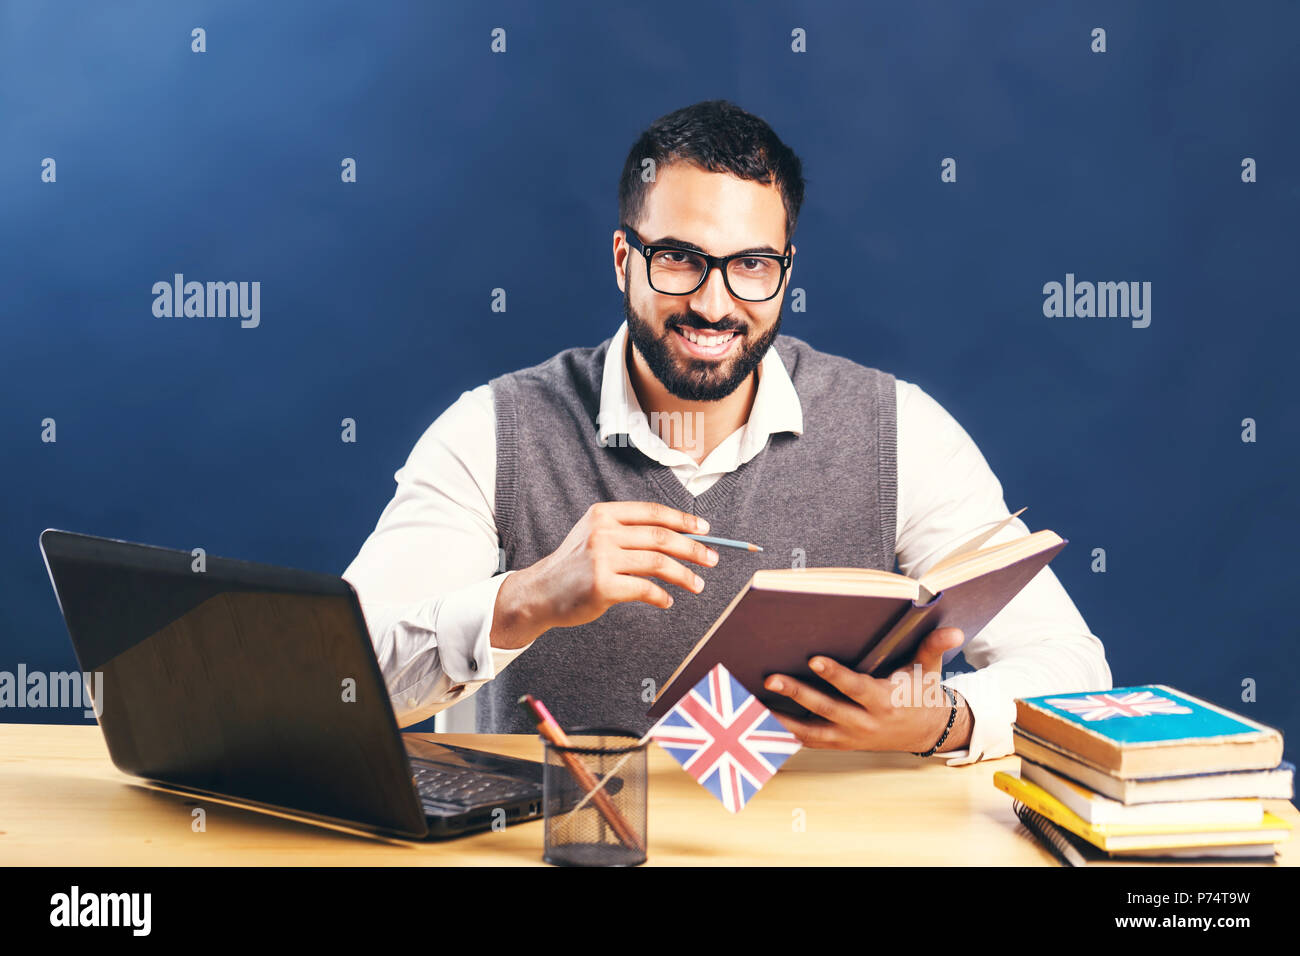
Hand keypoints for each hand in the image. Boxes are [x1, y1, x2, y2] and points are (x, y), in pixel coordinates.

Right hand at [491, 501, 718, 648]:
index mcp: (603, 514)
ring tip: (698, 585)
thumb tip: (680, 538)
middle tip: (712, 560)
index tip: (705, 529)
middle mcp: (603, 532)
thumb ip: (628, 532)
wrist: (540, 592)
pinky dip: (661, 596)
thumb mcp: (595, 535)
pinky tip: (667, 601)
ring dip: (684, 575)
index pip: (652, 512)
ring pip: (658, 563)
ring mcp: (601, 558)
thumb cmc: (576, 566)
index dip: (683, 520)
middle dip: (693, 549)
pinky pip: (645, 589)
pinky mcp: (602, 585)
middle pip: (661, 537)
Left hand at [763, 627, 969, 752]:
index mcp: (883, 701)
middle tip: (770, 679)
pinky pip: (806, 741)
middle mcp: (864, 723)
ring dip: (779, 719)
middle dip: (797, 695)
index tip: (814, 659)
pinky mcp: (838, 744)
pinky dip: (782, 733)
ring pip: (809, 731)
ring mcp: (849, 737)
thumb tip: (953, 630)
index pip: (855, 688)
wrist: (926, 731)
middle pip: (825, 709)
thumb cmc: (921, 693)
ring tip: (750, 706)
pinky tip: (757, 721)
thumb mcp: (929, 669)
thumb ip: (934, 646)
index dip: (835, 675)